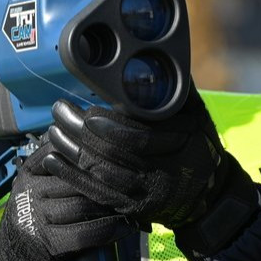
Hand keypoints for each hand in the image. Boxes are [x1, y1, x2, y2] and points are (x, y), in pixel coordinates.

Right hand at [0, 138, 130, 260]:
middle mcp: (30, 190)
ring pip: (82, 205)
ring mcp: (37, 216)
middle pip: (76, 179)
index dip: (91, 155)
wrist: (16, 255)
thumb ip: (59, 165)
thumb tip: (96, 141)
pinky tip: (124, 227)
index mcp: (29, 171)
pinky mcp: (48, 241)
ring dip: (110, 207)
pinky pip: (85, 232)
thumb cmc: (37, 215)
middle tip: (131, 182)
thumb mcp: (38, 184)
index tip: (115, 155)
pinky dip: (108, 230)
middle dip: (104, 183)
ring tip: (130, 204)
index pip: (63, 153)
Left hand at [44, 90, 258, 252]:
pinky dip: (71, 176)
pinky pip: (95, 194)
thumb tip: (160, 53)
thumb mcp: (198, 116)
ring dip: (72, 151)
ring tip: (54, 130)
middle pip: (113, 155)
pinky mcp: (130, 207)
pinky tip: (52, 159)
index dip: (111, 126)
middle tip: (61, 110)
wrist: (207, 195)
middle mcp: (161, 174)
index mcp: (179, 147)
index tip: (89, 110)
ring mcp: (144, 194)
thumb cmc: (200, 147)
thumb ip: (177, 88)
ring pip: (100, 174)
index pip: (139, 138)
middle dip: (81, 132)